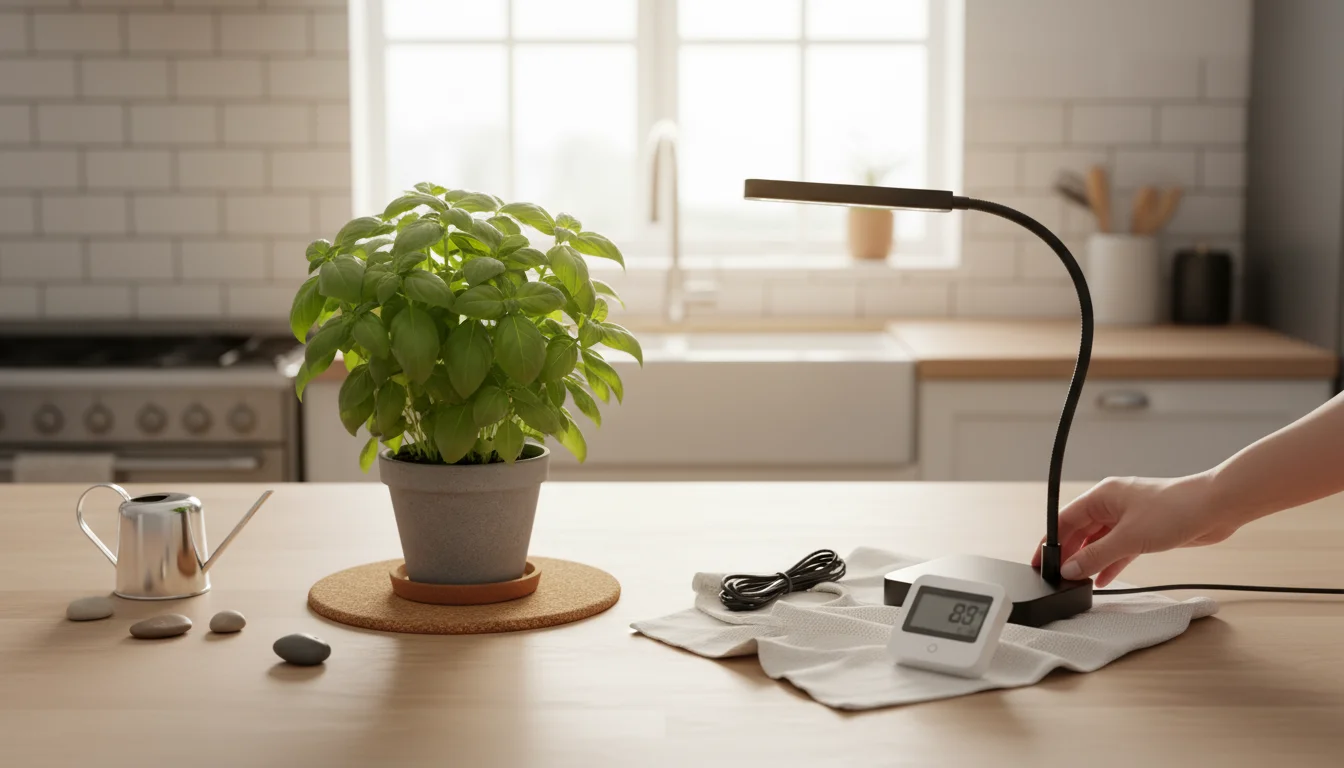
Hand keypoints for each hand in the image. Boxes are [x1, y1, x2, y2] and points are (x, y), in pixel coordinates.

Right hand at [1030, 473, 1244, 585]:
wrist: (1215, 508)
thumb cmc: (1174, 510)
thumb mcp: (1128, 538)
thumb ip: (1095, 556)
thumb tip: (1070, 569)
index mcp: (1101, 496)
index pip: (1064, 520)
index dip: (1050, 542)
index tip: (1039, 562)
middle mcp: (1112, 504)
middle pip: (1080, 532)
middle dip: (1070, 554)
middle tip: (1058, 577)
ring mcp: (1128, 518)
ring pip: (1099, 542)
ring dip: (1090, 561)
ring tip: (1078, 582)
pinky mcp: (1144, 531)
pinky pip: (1118, 549)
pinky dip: (1110, 563)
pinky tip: (1102, 579)